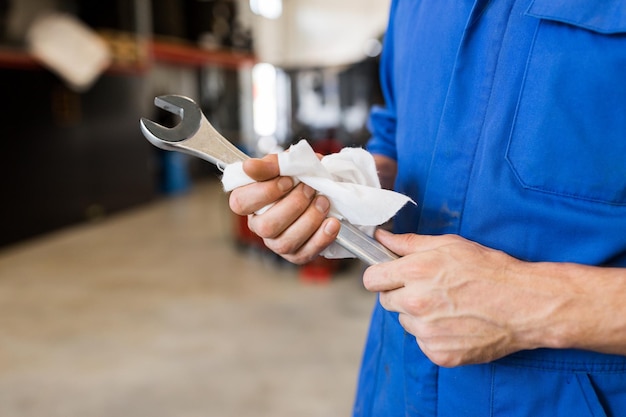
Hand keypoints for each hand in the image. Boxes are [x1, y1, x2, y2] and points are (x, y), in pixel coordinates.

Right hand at [228, 154, 340, 263]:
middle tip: (310, 189)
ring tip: (323, 202)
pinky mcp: (296, 255)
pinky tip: (331, 223)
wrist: (324, 189)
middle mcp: (259, 225)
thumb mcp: (285, 165)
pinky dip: (322, 238)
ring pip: (285, 243)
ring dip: (309, 220)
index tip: (288, 180)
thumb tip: (249, 166)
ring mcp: (276, 243)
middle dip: (293, 206)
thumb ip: (269, 165)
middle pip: (266, 226)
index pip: (241, 202)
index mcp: (249, 201)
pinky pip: (305, 253)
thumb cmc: (298, 177)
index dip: (265, 193)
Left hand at [363, 230, 560, 366]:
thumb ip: (409, 243)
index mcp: (415, 273)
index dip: (380, 275)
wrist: (525, 304)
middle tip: (429, 288)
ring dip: (418, 315)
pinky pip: (423, 342)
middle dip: (401, 294)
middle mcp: (416, 303)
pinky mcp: (439, 353)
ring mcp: (427, 331)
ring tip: (448, 305)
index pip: (371, 279)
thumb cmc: (489, 270)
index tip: (390, 275)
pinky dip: (434, 335)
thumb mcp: (449, 244)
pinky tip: (456, 323)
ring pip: (406, 322)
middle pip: (386, 301)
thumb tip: (380, 237)